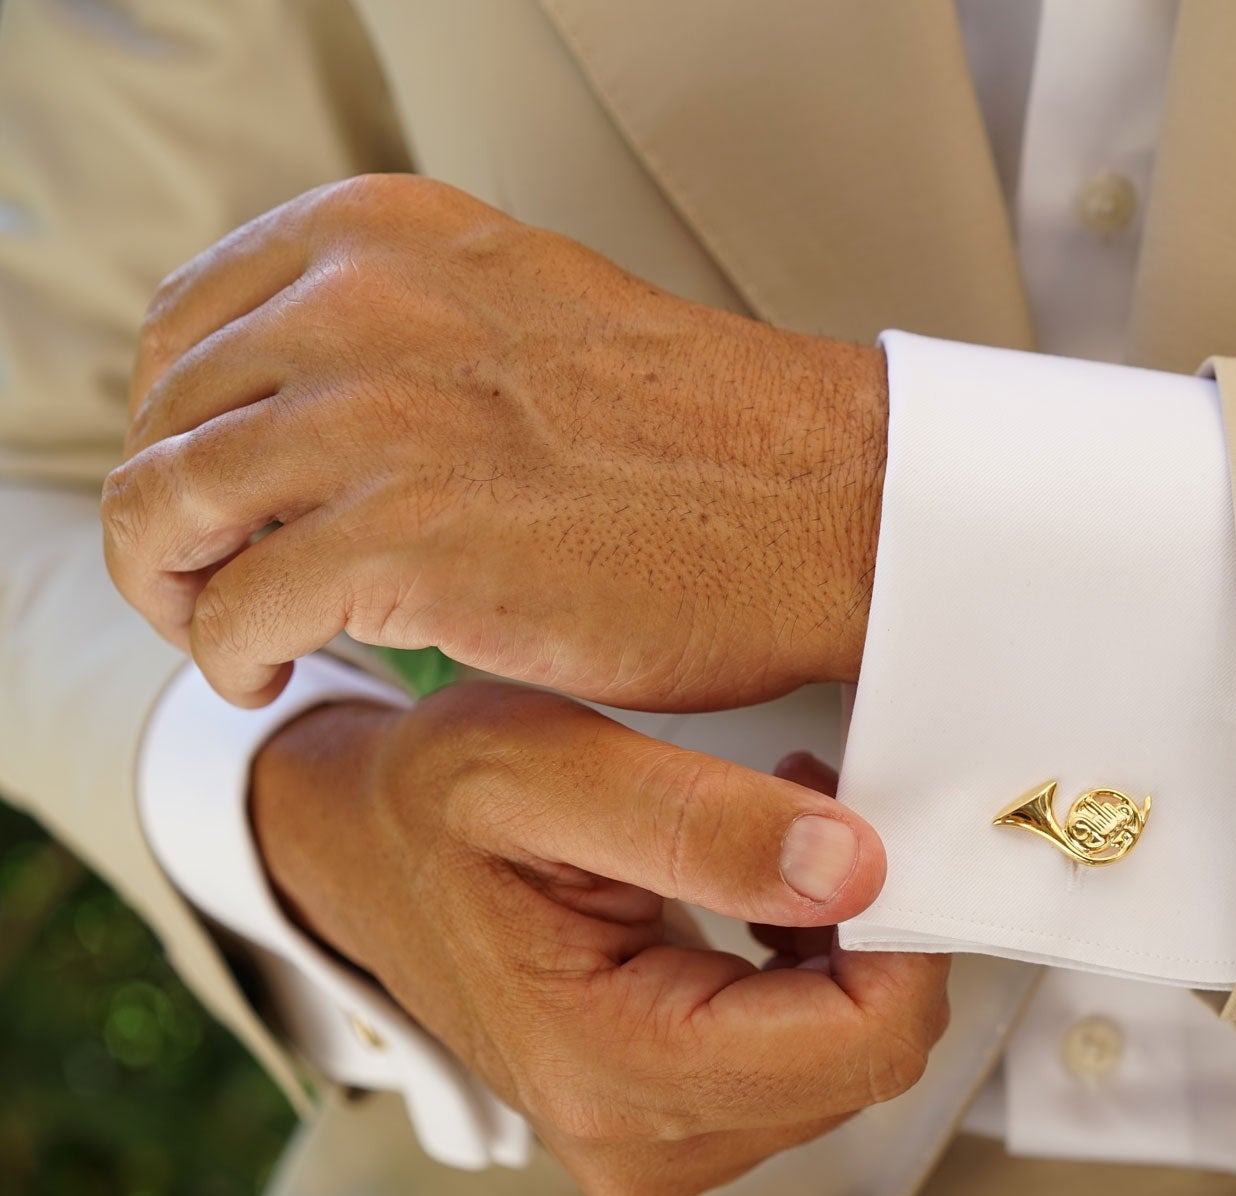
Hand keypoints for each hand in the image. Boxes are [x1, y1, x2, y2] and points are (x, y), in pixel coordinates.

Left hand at [104, 173, 887, 709]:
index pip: (188, 323)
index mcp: (390, 235)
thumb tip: (315, 404)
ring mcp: (377, 421)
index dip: (181, 423)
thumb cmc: (708, 437)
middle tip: (215, 581)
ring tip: (231, 638)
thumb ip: (408, 329)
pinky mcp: (400, 543)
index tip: (220, 491)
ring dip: (179, 592)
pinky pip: (233, 614)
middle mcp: (364, 305)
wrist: (827, 504)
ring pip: (168, 514)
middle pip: (166, 421)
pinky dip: (231, 660)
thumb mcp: (527, 311)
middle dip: (173, 518)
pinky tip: (274, 676)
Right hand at [252, 680, 946, 1195]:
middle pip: (868, 1062)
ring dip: (844, 950)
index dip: (904, 934)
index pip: (860, 1044)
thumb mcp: (541, 766)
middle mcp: (638, 1143)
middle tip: (818, 820)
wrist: (360, 854)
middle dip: (876, 934)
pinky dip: (814, 976)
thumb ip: (699, 820)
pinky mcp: (671, 1129)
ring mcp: (655, 1149)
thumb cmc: (429, 806)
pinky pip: (807, 1065)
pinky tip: (768, 900)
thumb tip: (853, 870)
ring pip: (849, 1064)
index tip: (874, 833)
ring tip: (779, 850)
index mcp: (611, 1067)